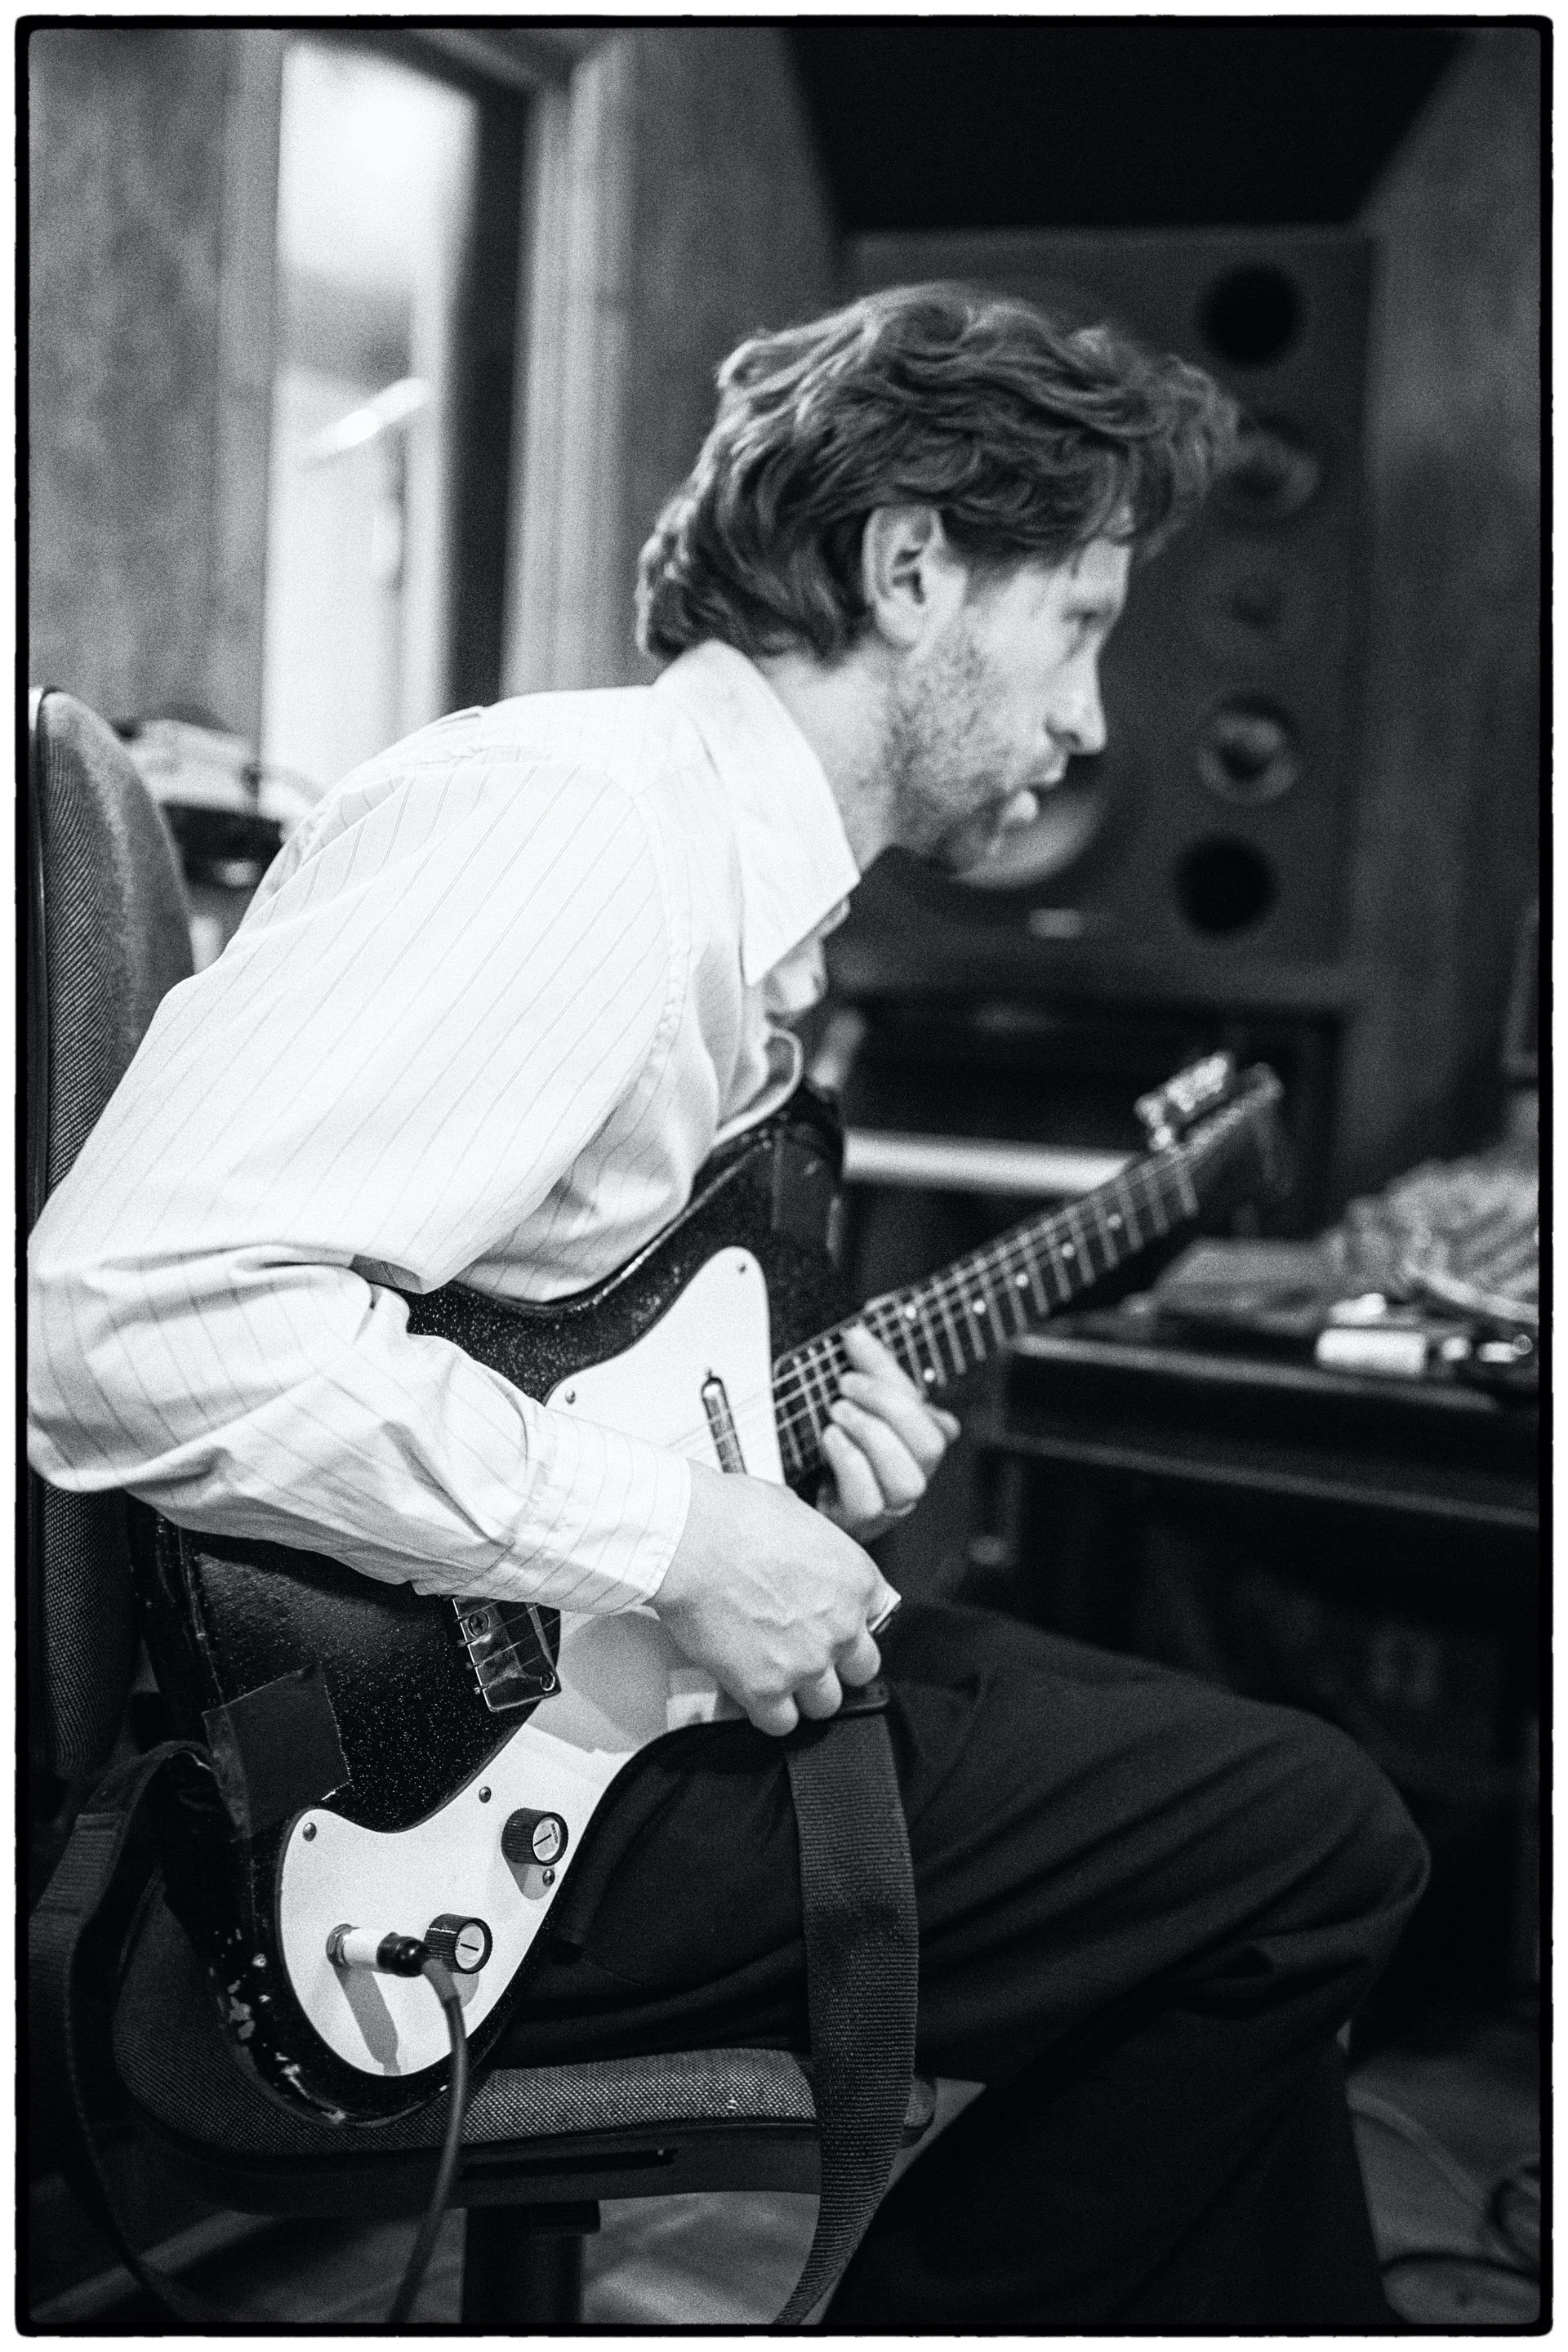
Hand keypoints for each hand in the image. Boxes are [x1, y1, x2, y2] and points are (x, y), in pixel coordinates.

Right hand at [654, 1462, 899, 1736]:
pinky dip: (768, 1714)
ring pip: (826, 1704)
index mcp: (856, 1580)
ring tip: (775, 1673)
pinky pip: (782, 1724)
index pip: (878, 1620)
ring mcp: (806, 1662)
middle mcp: (841, 1626)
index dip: (850, 1623)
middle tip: (805, 1651)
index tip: (831, 1623)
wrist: (687, 1538)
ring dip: (803, 1692)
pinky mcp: (765, 1689)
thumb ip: (818, 1553)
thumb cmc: (733, 1516)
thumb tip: (809, 1561)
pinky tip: (752, 1692)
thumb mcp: (799, 1515)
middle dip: (836, 1663)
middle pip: (861, 1669)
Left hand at [817, 1324, 960, 1542]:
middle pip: (930, 1446)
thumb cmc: (832, 1437)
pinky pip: (868, 1503)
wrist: (795, 1488)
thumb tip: (858, 1334)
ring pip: (907, 1482)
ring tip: (837, 1413)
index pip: (926, 1408)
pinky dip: (850, 1463)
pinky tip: (830, 1440)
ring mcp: (890, 1505)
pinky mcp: (858, 1523)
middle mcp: (914, 1474)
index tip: (854, 1340)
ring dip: (871, 1436)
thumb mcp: (851, 1398)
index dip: (891, 1372)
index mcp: (921, 1441)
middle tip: (845, 1385)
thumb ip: (864, 1368)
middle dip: (887, 1406)